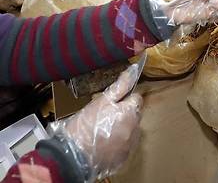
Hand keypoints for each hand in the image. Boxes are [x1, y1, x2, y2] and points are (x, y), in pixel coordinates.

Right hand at [62, 64, 142, 179]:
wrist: (72, 157)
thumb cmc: (85, 126)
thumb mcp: (101, 101)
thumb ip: (120, 86)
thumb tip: (133, 70)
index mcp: (131, 112)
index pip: (136, 98)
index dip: (124, 99)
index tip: (112, 103)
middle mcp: (136, 128)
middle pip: (134, 114)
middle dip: (124, 113)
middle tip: (104, 117)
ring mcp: (131, 144)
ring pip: (130, 130)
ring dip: (122, 128)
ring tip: (102, 131)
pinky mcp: (124, 157)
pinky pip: (125, 145)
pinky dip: (118, 143)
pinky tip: (103, 143)